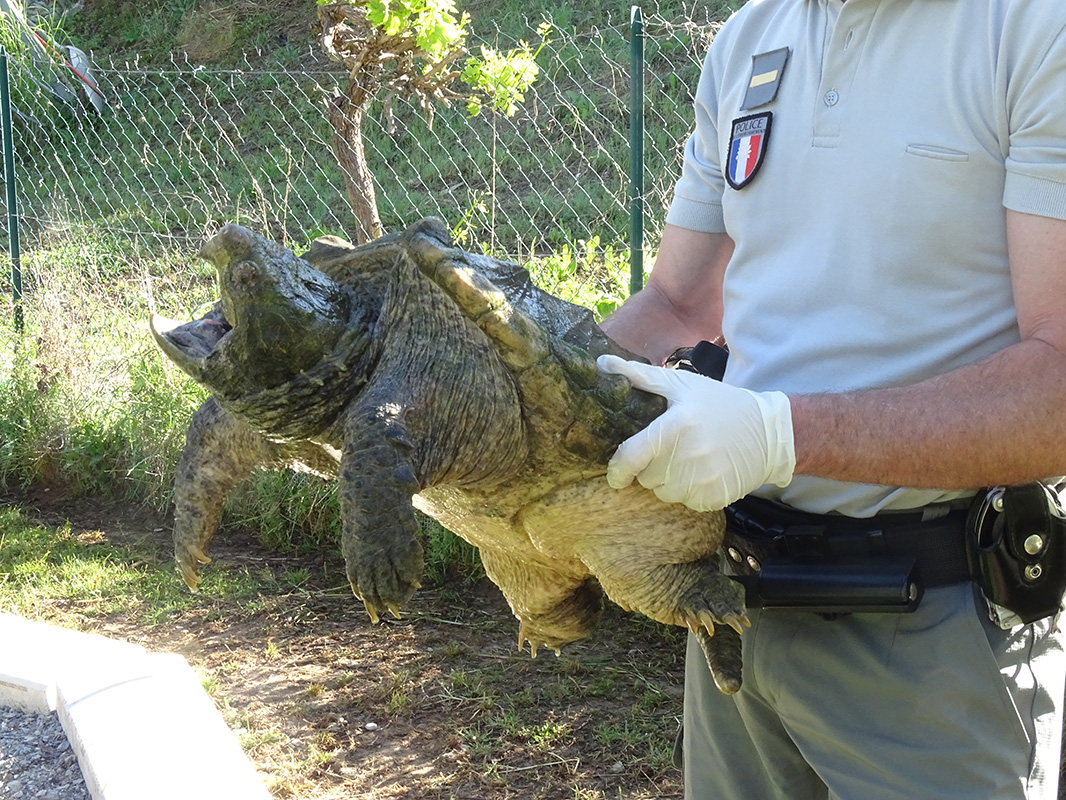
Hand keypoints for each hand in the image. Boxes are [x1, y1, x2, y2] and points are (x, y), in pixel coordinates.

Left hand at [596, 354, 795, 510]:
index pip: (631, 457)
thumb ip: (641, 377)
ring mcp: (703, 481)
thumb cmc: (720, 405)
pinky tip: (702, 472)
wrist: (769, 432)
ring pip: (664, 492)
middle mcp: (688, 456)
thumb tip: (603, 364)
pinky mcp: (714, 498)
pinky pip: (685, 502)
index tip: (615, 475)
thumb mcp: (683, 384)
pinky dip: (688, 491)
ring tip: (688, 459)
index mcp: (676, 426)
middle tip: (671, 449)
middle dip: (651, 466)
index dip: (617, 470)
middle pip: (646, 477)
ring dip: (669, 480)